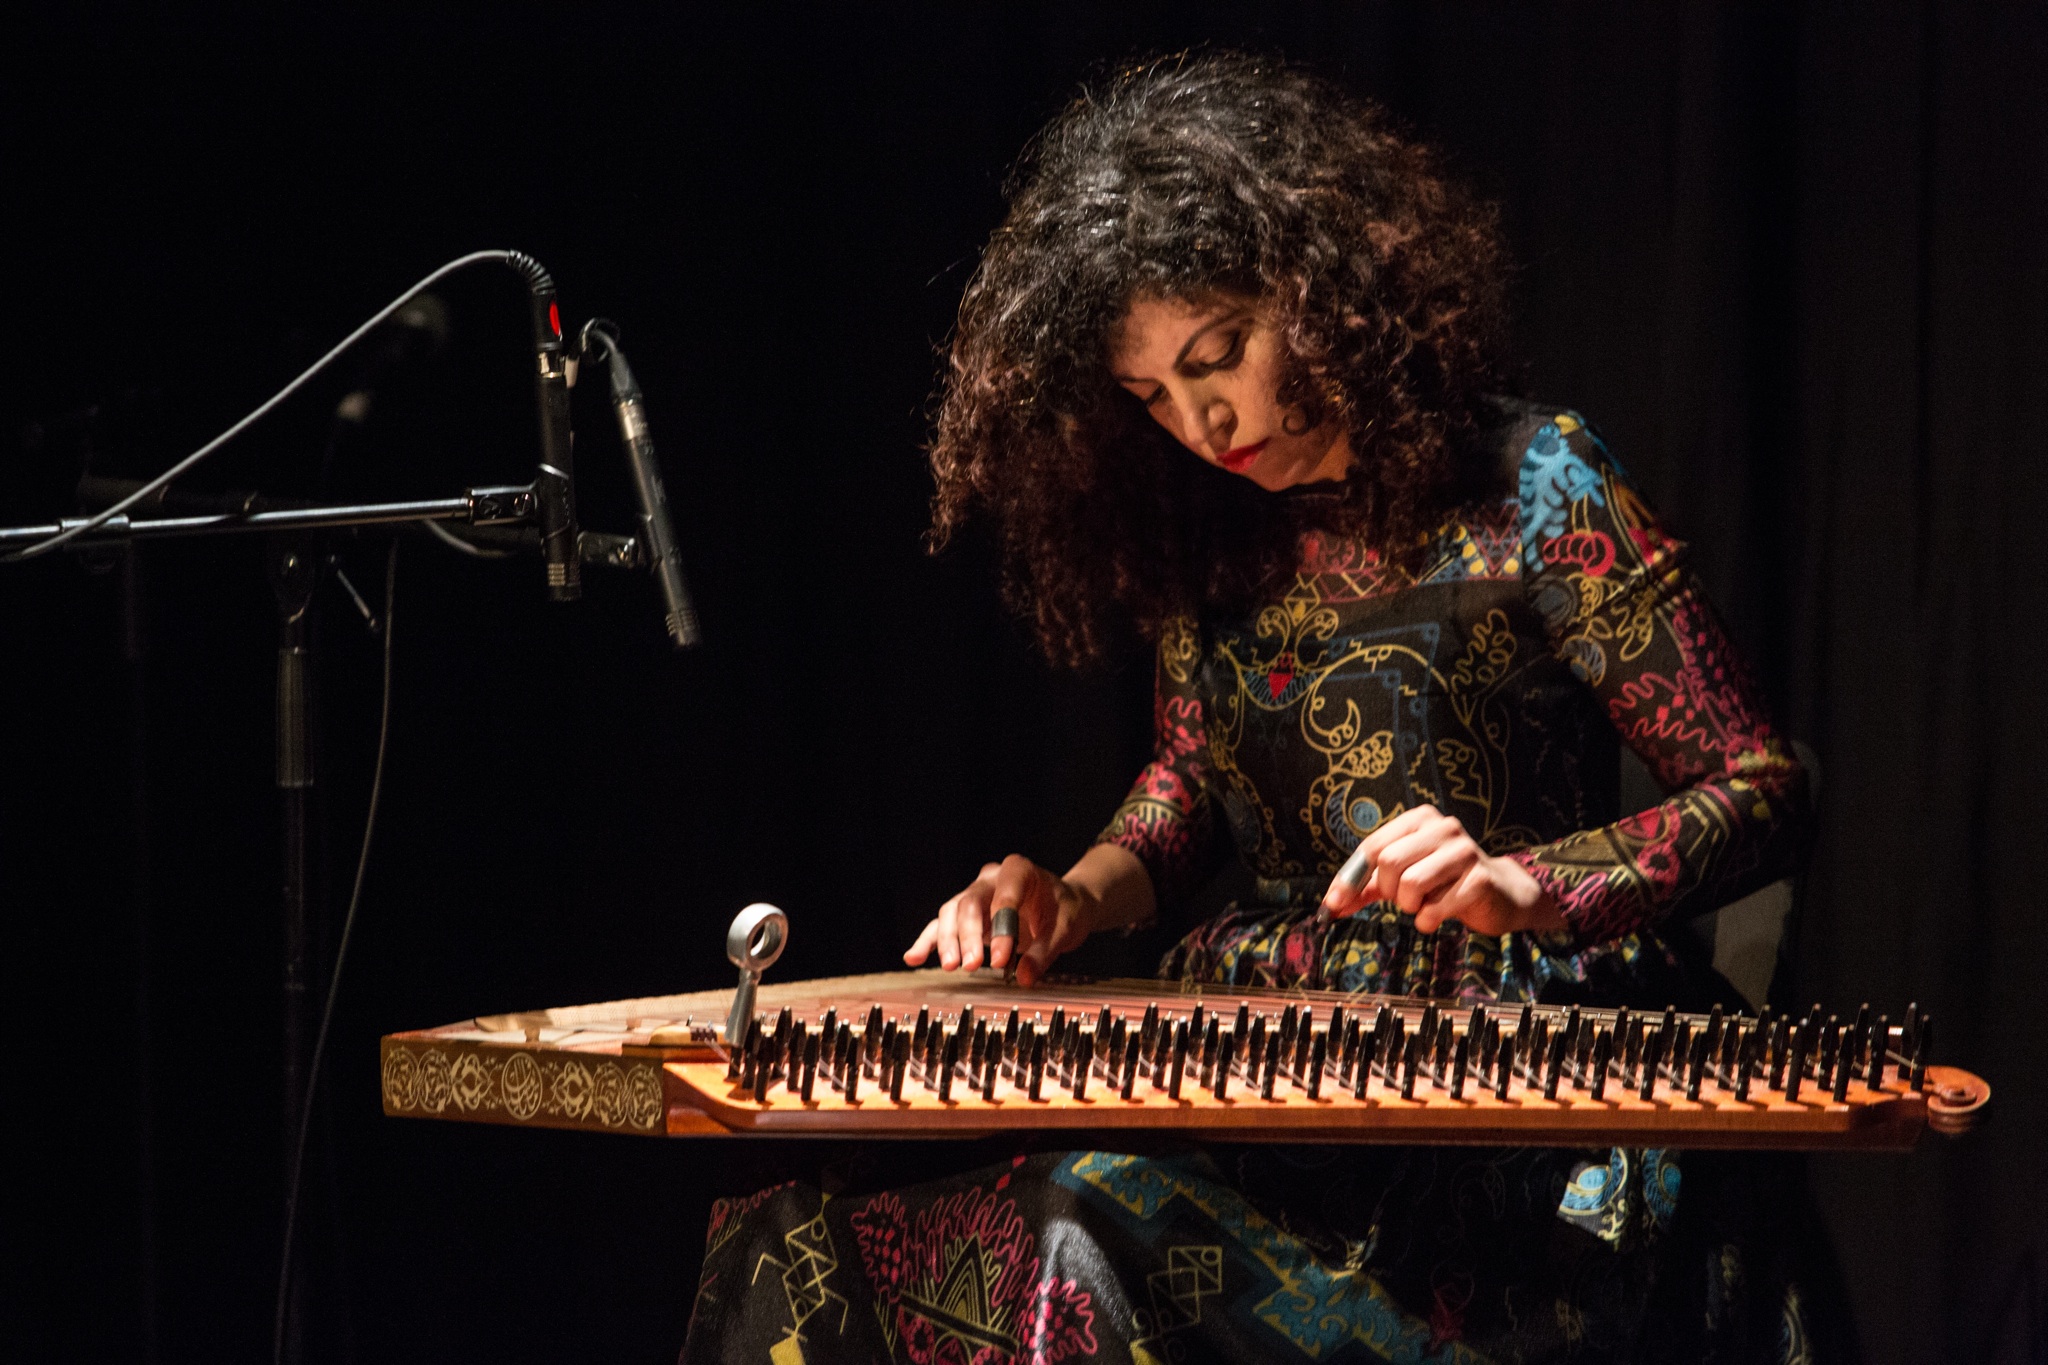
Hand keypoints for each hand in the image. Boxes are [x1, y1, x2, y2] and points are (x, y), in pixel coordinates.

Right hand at [904, 854, 1097, 987]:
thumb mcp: (1066, 928)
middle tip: (972, 965)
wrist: (1063, 905)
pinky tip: (913, 957)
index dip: (1001, 926)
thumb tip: (1025, 976)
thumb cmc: (1065, 909)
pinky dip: (928, 942)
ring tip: (952, 966)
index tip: (1002, 959)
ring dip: (948, 940)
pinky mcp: (966, 915)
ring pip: (951, 912)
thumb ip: (1045, 952)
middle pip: (969, 902)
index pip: (1004, 894)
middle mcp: (991, 878)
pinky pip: (940, 925)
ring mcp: (975, 895)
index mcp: (1018, 870)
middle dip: (968, 935)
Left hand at [1321, 804, 1564, 934]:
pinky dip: (1429, 920)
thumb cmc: (1444, 883)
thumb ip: (1366, 887)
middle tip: (1406, 899)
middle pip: (1390, 863)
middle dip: (1391, 892)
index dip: (1350, 879)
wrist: (1499, 895)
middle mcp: (1443, 827)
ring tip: (1426, 904)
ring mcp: (1465, 850)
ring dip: (1411, 906)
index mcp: (1420, 820)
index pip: (1373, 847)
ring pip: (1411, 884)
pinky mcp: (1481, 879)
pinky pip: (1436, 908)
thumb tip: (1330, 905)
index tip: (1334, 904)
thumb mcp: (1402, 879)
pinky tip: (1441, 913)